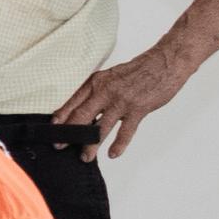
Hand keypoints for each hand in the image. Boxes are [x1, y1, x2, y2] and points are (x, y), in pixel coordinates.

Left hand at [56, 46, 192, 158]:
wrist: (165, 62)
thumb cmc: (138, 70)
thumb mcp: (111, 76)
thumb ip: (98, 92)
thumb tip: (86, 110)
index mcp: (97, 82)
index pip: (73, 101)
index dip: (61, 116)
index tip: (53, 128)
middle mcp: (105, 92)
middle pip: (81, 116)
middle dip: (69, 133)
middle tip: (60, 145)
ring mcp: (121, 101)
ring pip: (101, 128)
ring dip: (91, 145)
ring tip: (85, 157)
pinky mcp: (138, 109)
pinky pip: (126, 131)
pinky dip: (119, 144)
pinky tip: (113, 154)